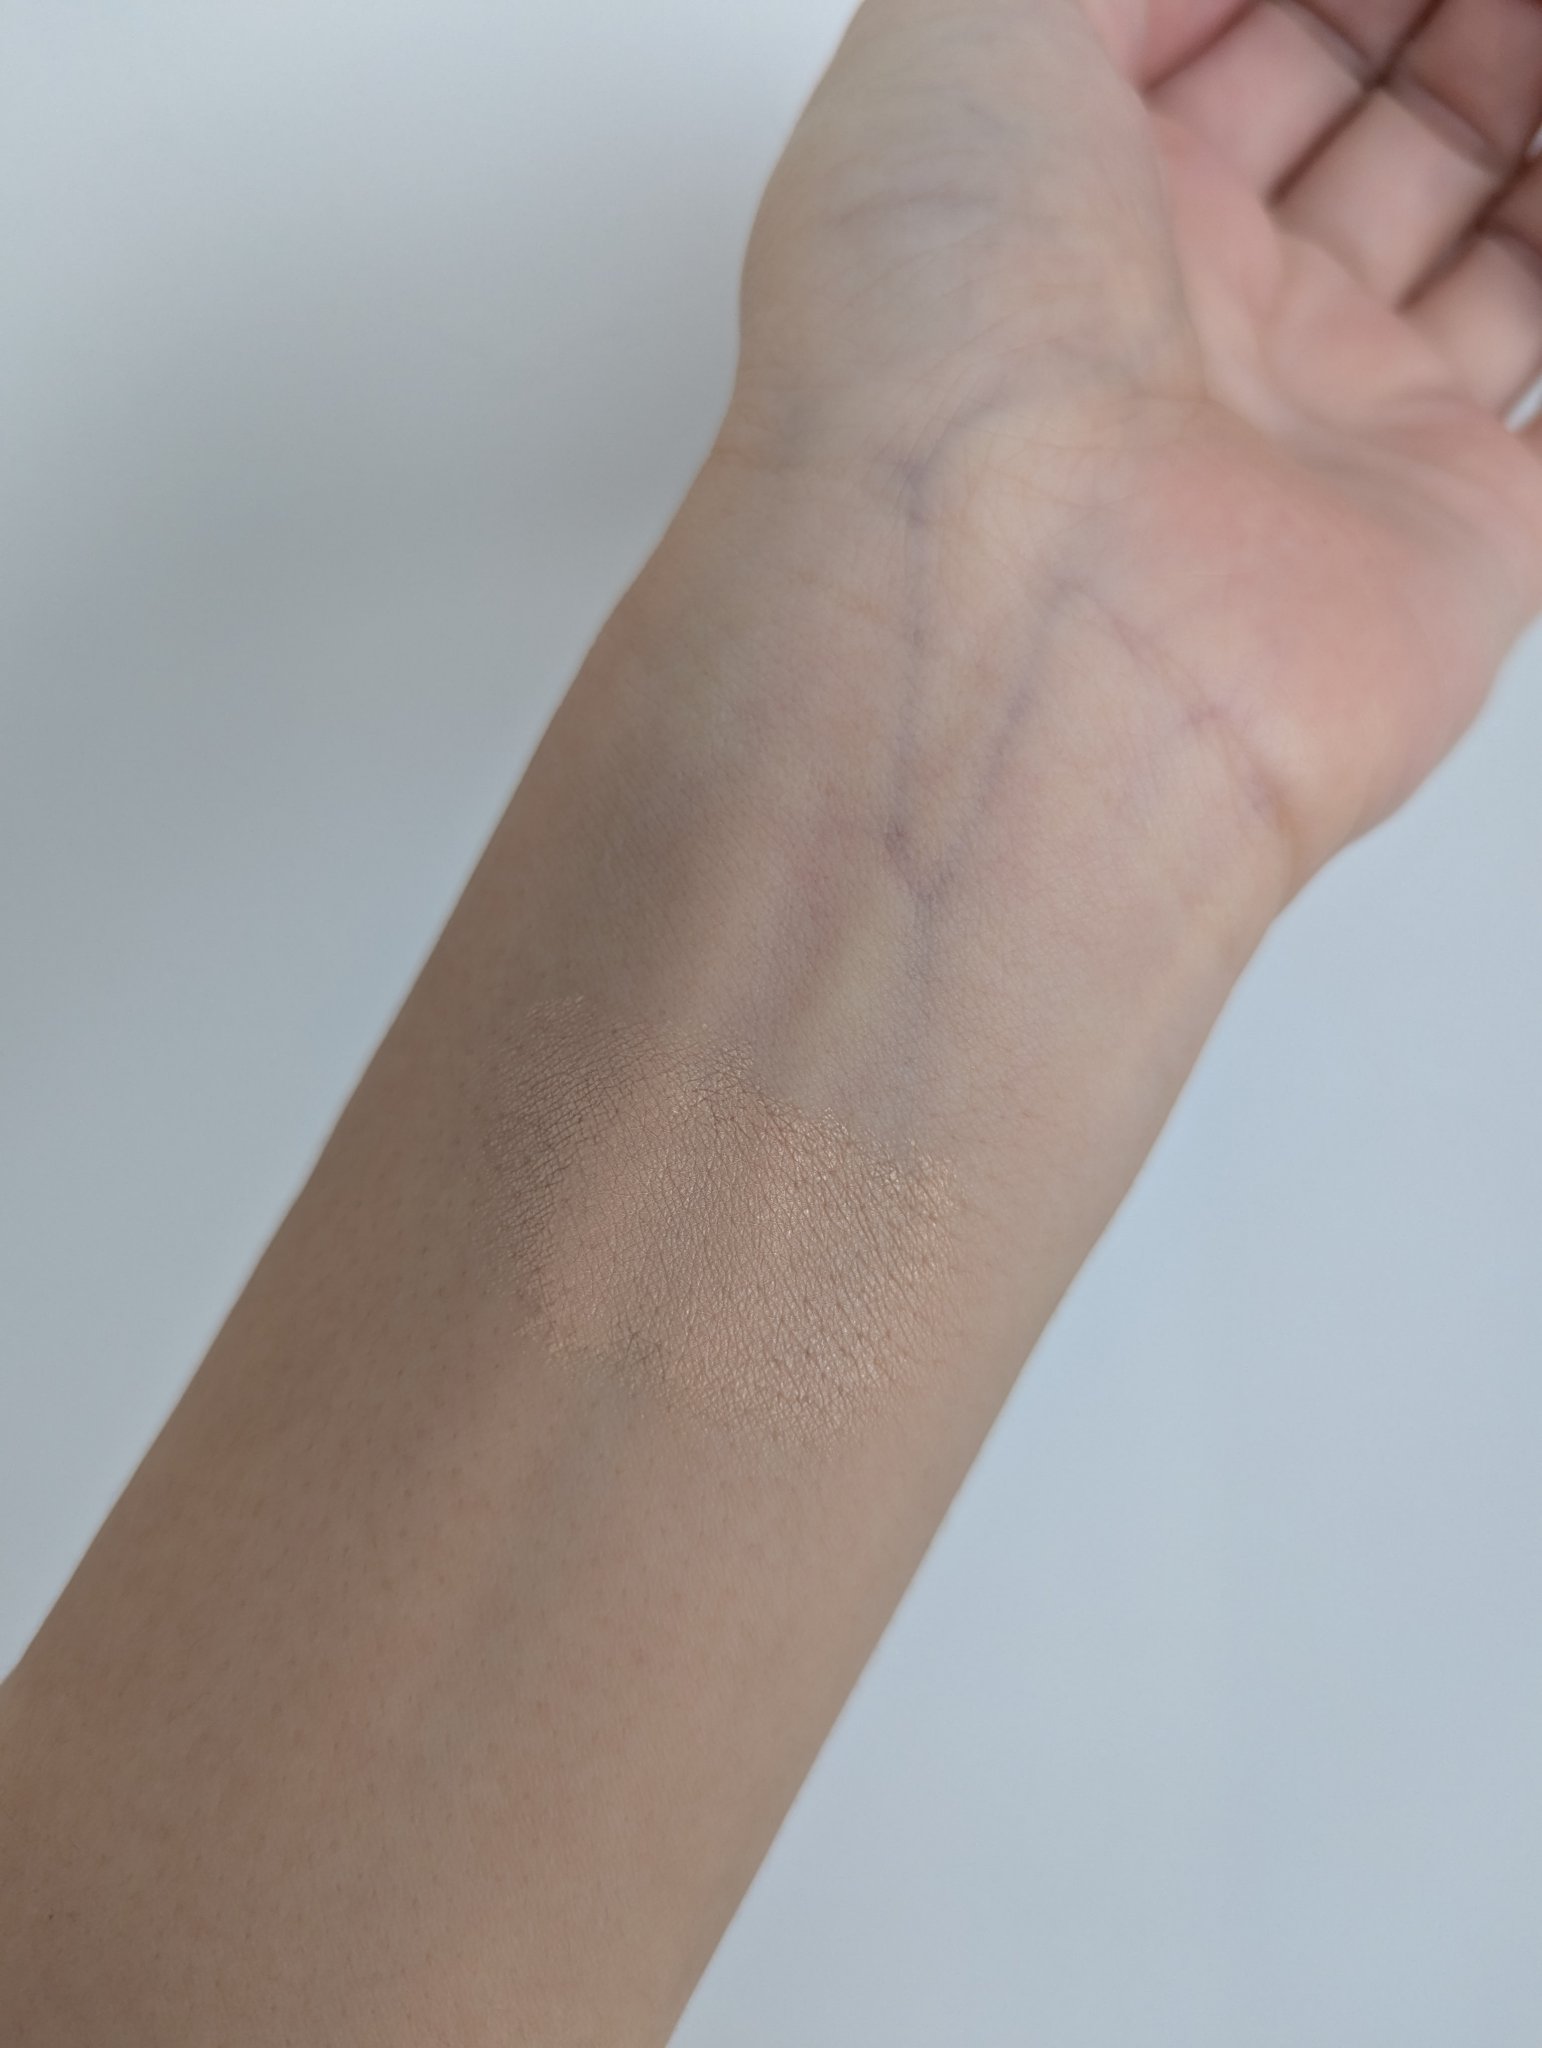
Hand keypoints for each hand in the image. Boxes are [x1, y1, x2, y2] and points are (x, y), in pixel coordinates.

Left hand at [725, 0, 1541, 888]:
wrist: (1020, 627)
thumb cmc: (939, 356)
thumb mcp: (957, 40)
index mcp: (1069, 201)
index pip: (1231, 32)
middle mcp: (1193, 322)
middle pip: (1374, 117)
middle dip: (1456, 20)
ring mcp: (1323, 431)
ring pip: (1488, 239)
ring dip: (1535, 117)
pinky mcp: (1450, 535)